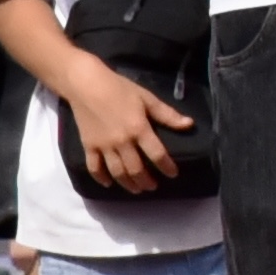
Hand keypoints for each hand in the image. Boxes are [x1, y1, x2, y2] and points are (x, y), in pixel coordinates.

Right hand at [65, 63, 178, 195]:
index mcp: (139, 129)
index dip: (167, 167)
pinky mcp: (89, 146)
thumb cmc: (119, 89)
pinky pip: (94, 168)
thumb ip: (167, 115)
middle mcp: (122, 142)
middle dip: (146, 181)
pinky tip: (109, 184)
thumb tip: (189, 125)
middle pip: (136, 169)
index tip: (173, 174)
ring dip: (128, 184)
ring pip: (117, 172)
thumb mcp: (147, 98)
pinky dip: (101, 178)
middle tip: (153, 187)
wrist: (86, 85)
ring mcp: (104, 146)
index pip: (157, 154)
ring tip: (136, 189)